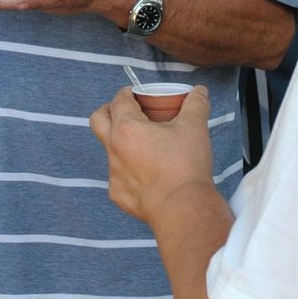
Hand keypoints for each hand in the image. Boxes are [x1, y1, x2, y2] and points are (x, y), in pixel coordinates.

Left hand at [90, 84, 213, 222]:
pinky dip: (130, 171)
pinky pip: (119, 177)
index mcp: (127, 128)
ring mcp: (114, 174)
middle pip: (98, 120)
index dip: (128, 92)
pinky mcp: (118, 195)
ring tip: (145, 145)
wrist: (182, 207)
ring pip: (110, 150)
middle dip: (108, 110)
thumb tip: (199, 91)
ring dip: (122, 143)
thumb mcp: (194, 127)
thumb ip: (196, 104)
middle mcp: (114, 149)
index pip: (119, 100)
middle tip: (126, 111)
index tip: (137, 93)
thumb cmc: (184, 166)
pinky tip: (148, 174)